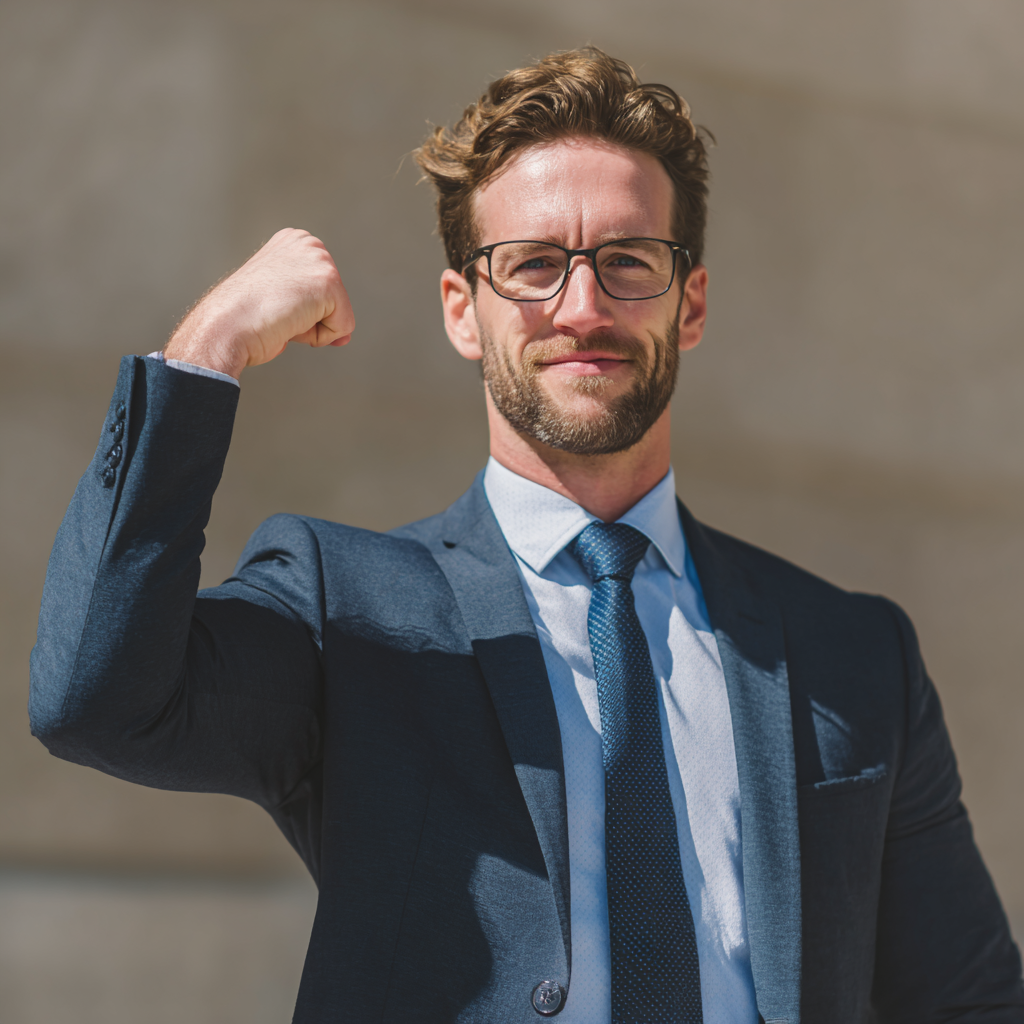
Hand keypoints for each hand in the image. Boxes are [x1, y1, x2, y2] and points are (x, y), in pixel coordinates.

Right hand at [164, 228, 354, 378]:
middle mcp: (309, 243)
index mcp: (294, 242)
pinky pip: (343, 327)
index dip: (299, 311)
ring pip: (340, 315)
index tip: (271, 304)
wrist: (226, 326)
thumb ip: (313, 309)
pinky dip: (318, 337)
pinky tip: (291, 323)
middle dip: (310, 319)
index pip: (321, 292)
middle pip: (335, 302)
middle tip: (276, 312)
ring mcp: (320, 259)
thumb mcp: (281, 301)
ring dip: (312, 329)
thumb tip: (345, 335)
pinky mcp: (329, 281)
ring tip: (282, 316)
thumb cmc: (243, 319)